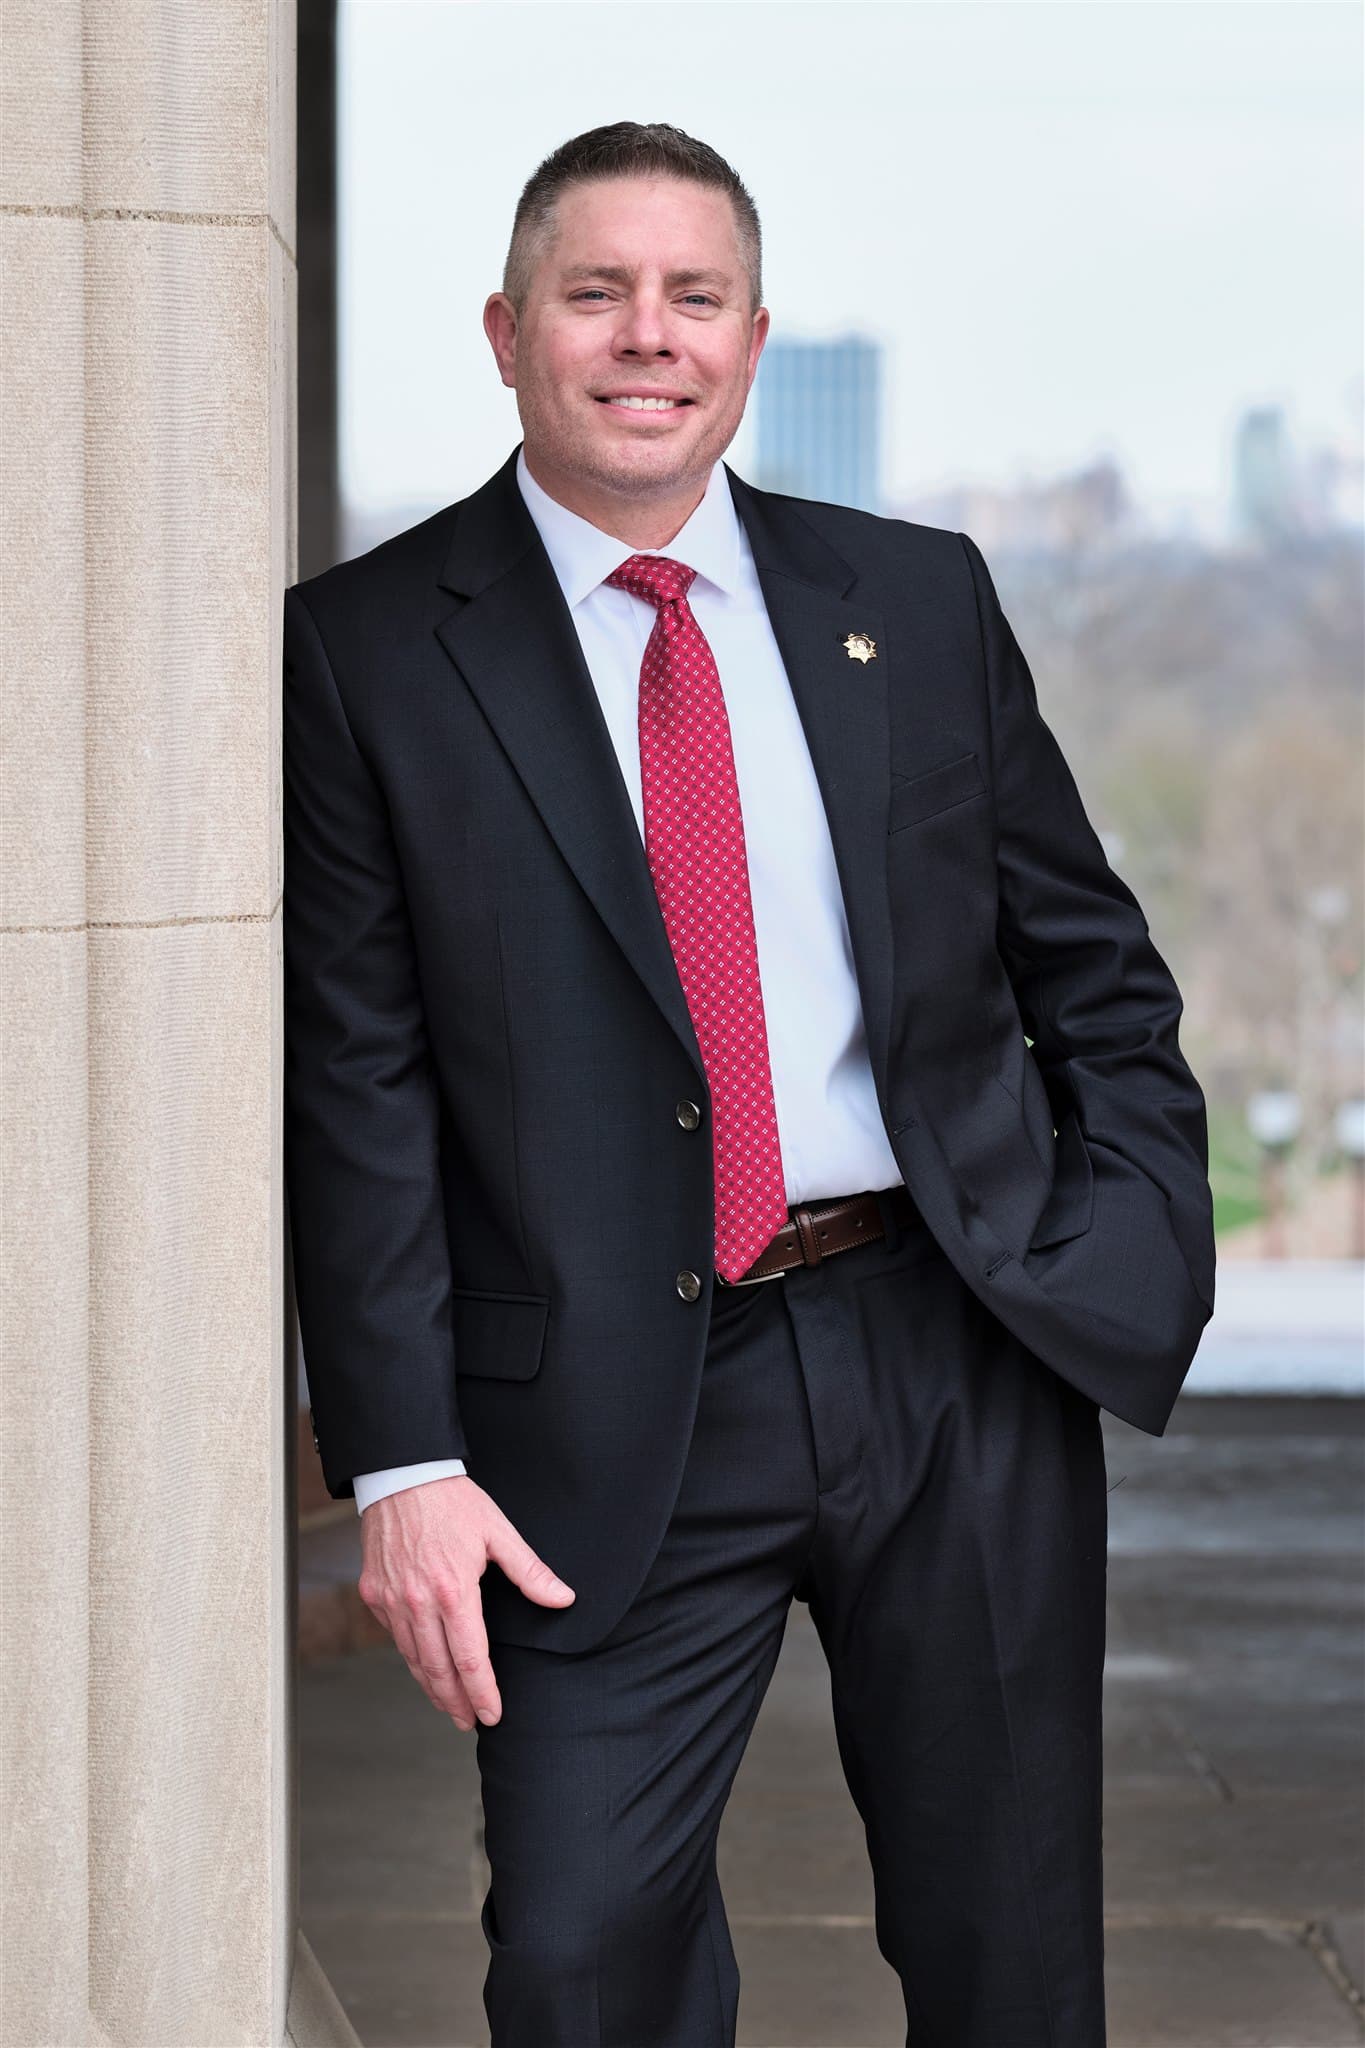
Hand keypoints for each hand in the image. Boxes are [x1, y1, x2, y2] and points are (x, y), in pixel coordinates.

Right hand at [356, 1475, 574, 1729]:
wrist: (401, 1474)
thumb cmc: (451, 1501)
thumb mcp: (498, 1532)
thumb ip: (530, 1571)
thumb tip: (563, 1599)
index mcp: (453, 1590)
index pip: (469, 1659)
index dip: (482, 1691)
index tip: (492, 1713)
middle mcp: (417, 1602)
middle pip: (437, 1670)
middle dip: (455, 1703)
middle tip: (469, 1722)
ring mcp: (391, 1600)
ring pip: (412, 1659)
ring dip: (432, 1687)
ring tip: (449, 1705)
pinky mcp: (374, 1593)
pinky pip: (394, 1637)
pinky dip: (411, 1657)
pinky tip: (425, 1665)